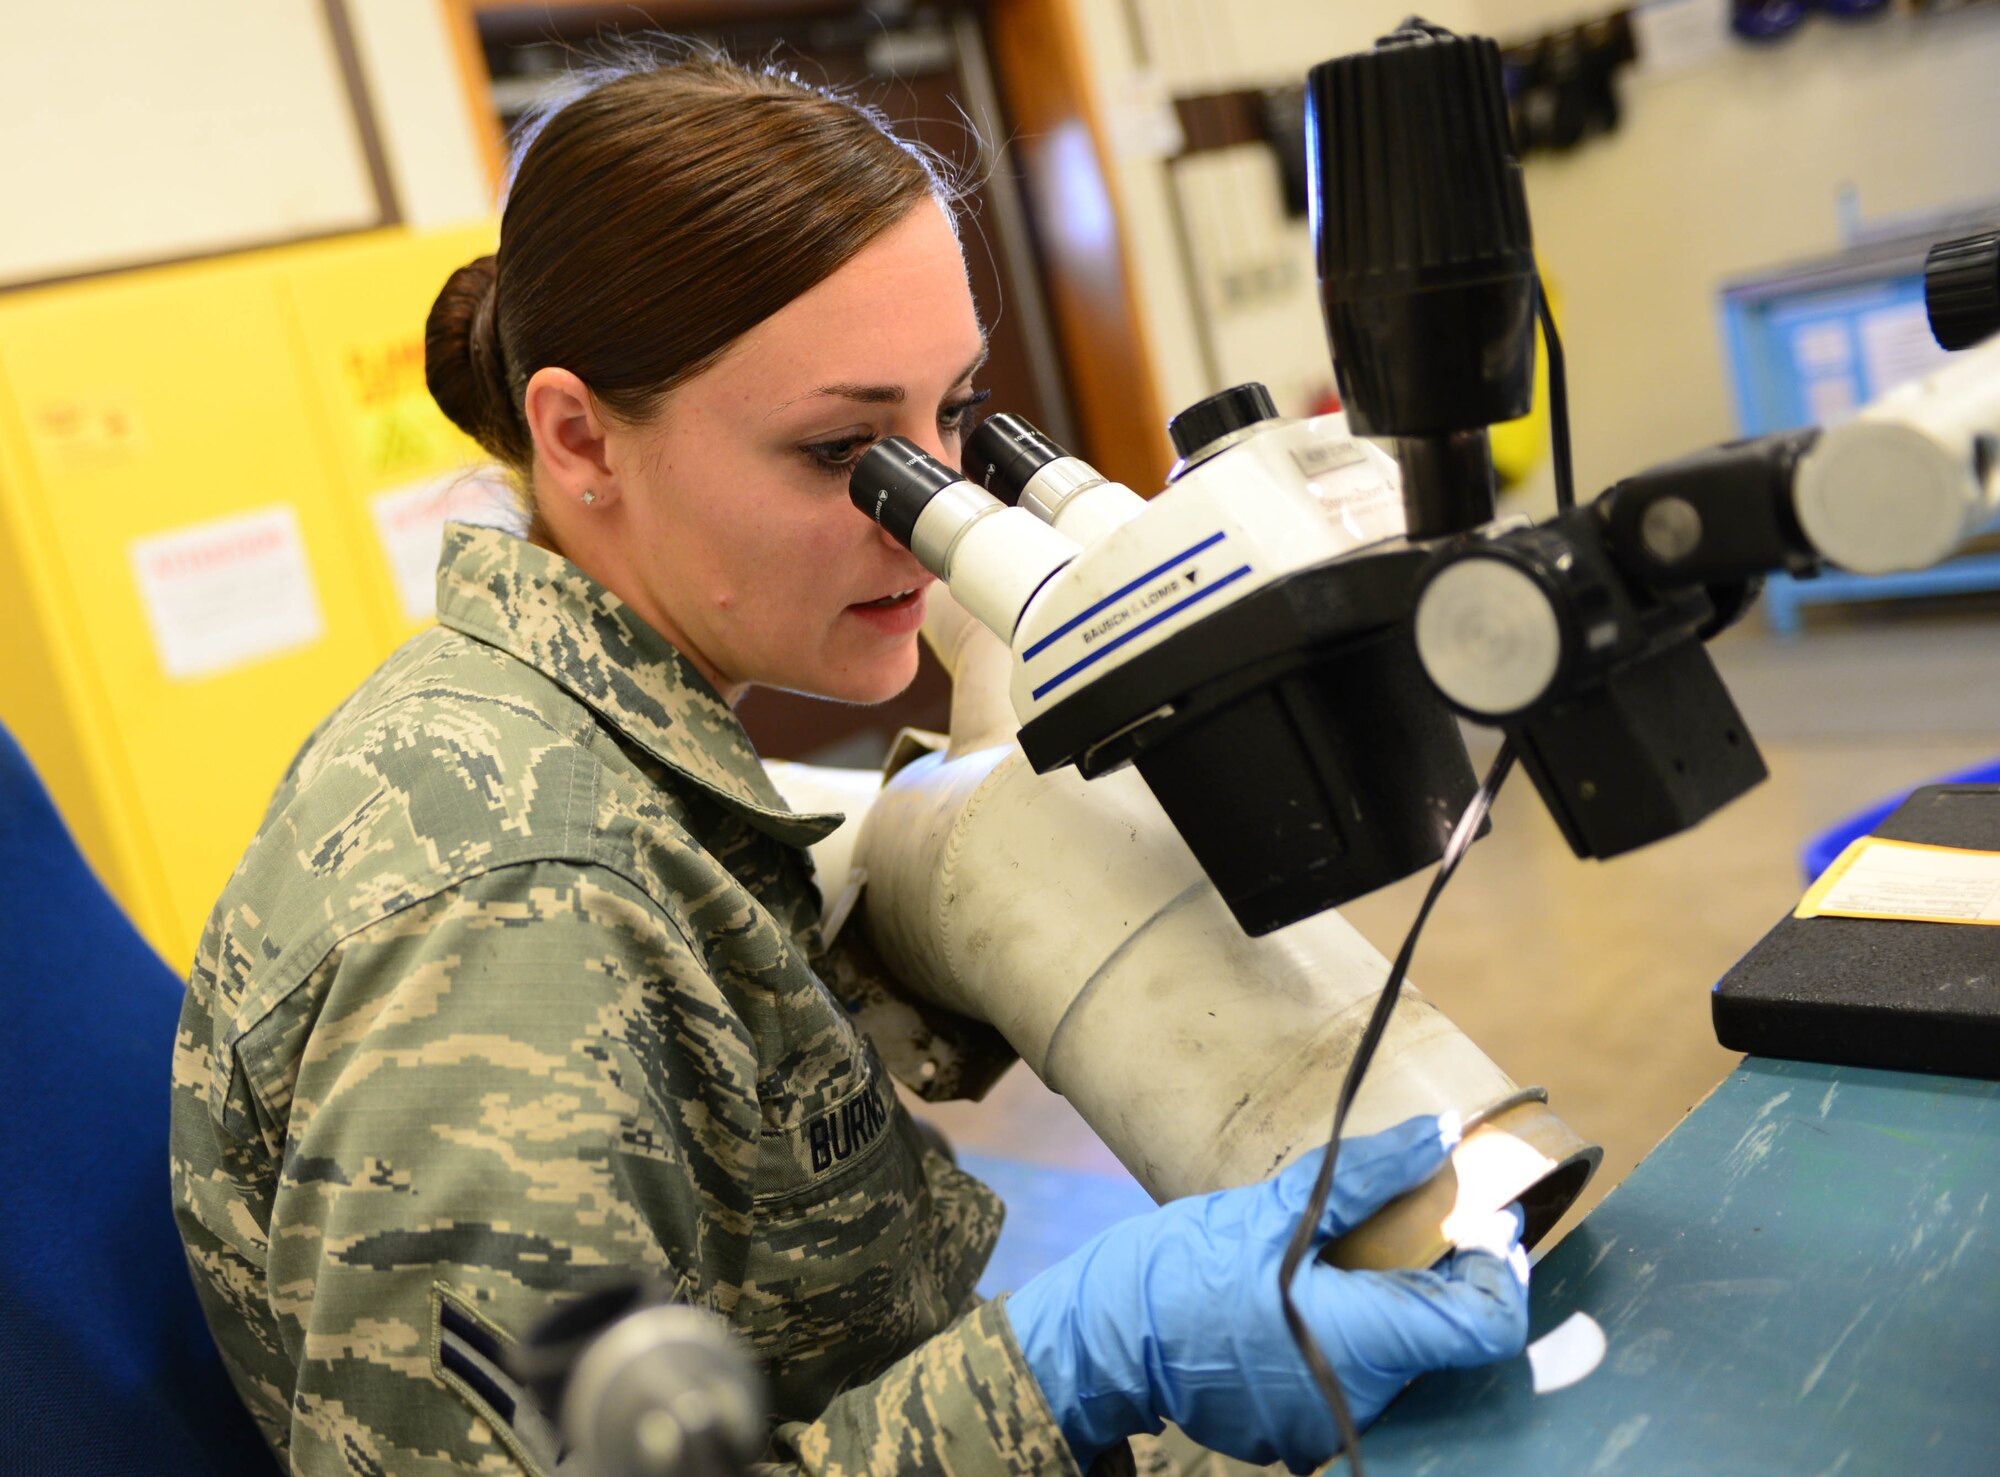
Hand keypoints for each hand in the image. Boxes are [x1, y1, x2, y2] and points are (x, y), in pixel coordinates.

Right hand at [1002, 1115, 1529, 1472]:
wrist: (1102, 1340)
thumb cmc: (1183, 1269)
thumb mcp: (1277, 1208)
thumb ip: (1368, 1176)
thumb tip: (1439, 1134)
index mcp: (1362, 1343)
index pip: (1486, 1324)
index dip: (1498, 1269)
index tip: (1483, 1220)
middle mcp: (1358, 1401)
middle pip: (1445, 1341)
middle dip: (1441, 1279)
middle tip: (1411, 1224)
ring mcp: (1328, 1426)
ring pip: (1402, 1360)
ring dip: (1395, 1308)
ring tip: (1345, 1260)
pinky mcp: (1300, 1433)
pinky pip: (1355, 1381)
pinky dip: (1351, 1338)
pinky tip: (1308, 1300)